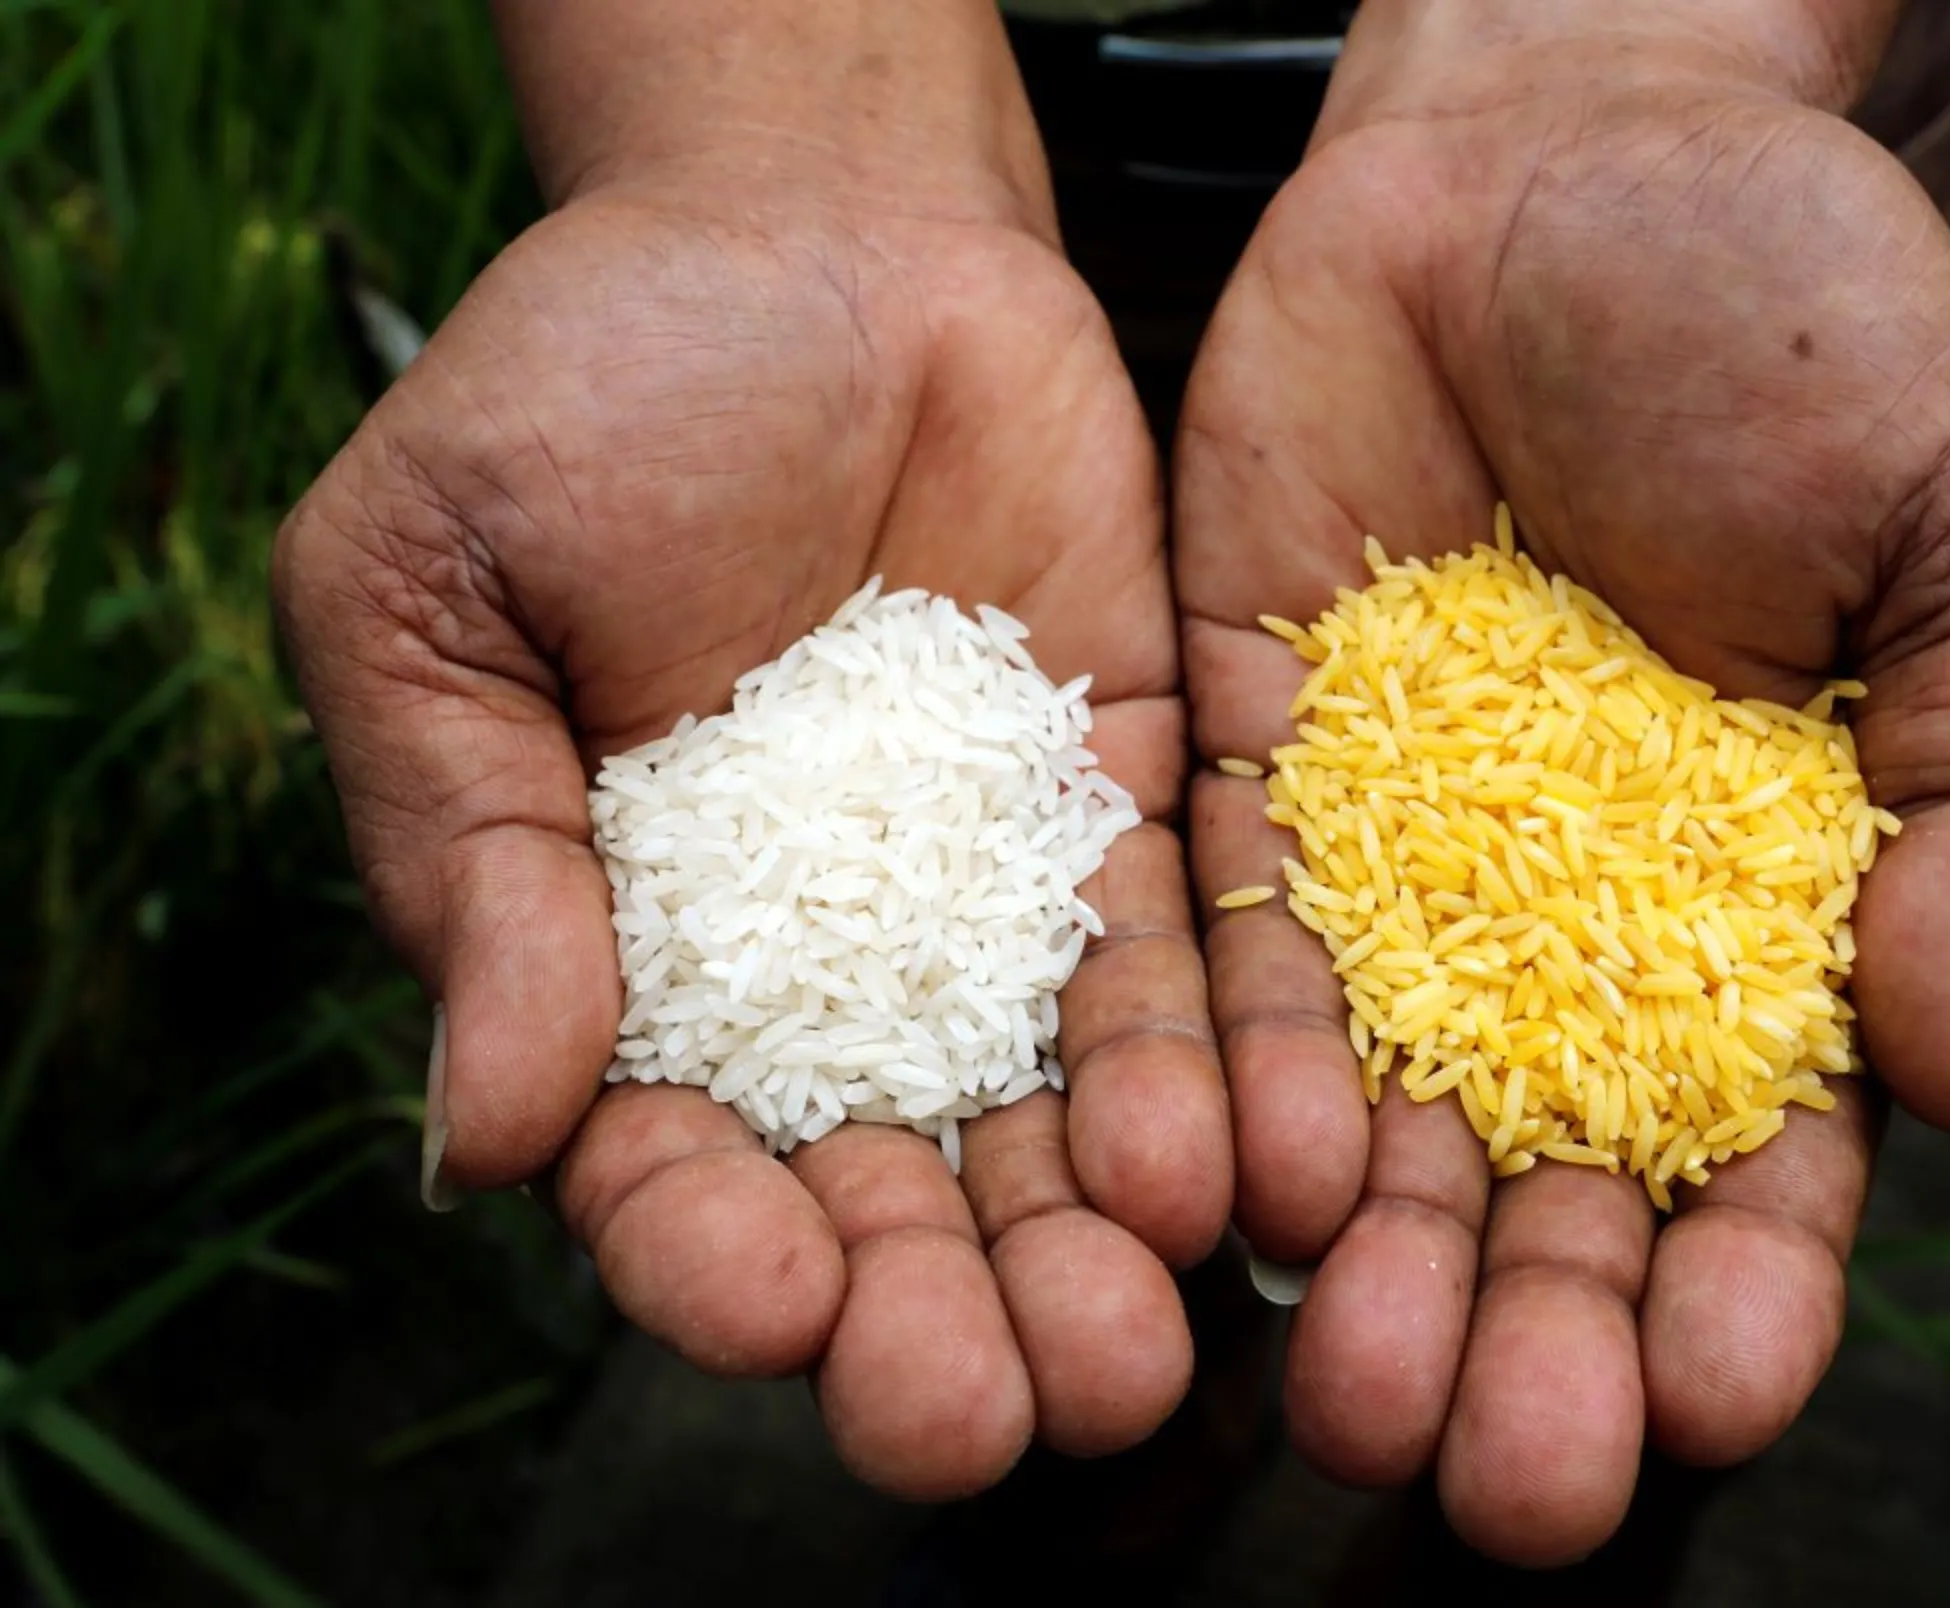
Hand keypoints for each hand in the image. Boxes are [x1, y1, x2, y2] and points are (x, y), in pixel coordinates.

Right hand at [276, 0, 1229, 1499]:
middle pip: (884, 1192)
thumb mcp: (439, 595)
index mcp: (625, 960)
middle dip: (933, 1313)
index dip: (712, 1253)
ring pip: (1046, 1119)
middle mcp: (825, 977)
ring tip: (1136, 1350)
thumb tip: (488, 1124)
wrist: (815, 235)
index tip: (777, 1310)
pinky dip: (1211, 1071)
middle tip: (992, 1413)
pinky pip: (1180, 964)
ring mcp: (991, 906)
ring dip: (1087, 1244)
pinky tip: (1245, 1172)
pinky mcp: (1135, 813)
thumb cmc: (583, 393)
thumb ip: (469, 852)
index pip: (665, 1162)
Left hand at [1176, 0, 1949, 1563]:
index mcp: (1771, 894)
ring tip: (1347, 1396)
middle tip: (1501, 1479)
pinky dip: (1234, 1060)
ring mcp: (1399, 847)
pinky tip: (1233, 1184)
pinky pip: (1233, 938)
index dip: (1749, 1281)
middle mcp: (1569, 914)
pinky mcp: (1250, 753)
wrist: (1573, 140)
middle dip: (1534, 1330)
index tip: (1718, 1401)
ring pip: (1379, 1101)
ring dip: (1365, 1254)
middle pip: (1548, 1173)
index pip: (1764, 1140)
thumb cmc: (1810, 318)